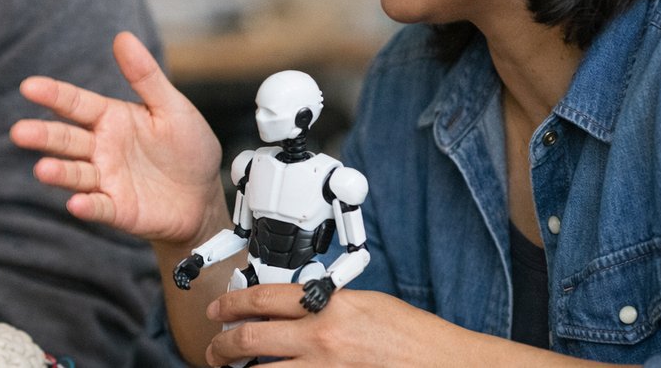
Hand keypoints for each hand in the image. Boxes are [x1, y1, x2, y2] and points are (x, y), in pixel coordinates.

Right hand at [10, 32, 223, 244]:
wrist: (204, 196)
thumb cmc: (187, 147)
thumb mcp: (172, 107)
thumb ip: (145, 76)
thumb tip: (122, 36)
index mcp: (110, 118)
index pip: (76, 104)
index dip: (53, 95)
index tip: (29, 86)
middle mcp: (101, 148)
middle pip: (66, 140)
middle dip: (43, 135)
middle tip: (19, 132)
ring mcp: (106, 180)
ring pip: (76, 174)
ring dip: (59, 173)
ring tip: (42, 169)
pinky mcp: (117, 209)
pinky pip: (99, 207)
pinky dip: (87, 206)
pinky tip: (76, 204)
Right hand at [174, 254, 204, 289]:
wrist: (196, 263)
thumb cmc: (192, 261)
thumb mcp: (189, 262)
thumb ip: (186, 264)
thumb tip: (182, 266)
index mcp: (180, 267)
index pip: (175, 271)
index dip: (175, 275)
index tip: (176, 277)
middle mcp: (181, 272)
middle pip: (178, 278)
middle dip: (178, 282)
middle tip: (179, 285)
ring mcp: (184, 276)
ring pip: (181, 282)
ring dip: (183, 285)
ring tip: (186, 287)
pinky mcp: (188, 278)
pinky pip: (186, 283)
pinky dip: (187, 286)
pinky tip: (189, 288)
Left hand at [205, 284, 465, 366]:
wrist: (447, 365)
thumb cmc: (416, 338)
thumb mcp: (367, 304)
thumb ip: (326, 303)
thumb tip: (293, 306)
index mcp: (330, 306)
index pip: (263, 299)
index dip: (231, 303)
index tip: (218, 309)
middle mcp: (322, 339)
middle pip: (251, 338)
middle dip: (222, 345)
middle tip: (213, 349)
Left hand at [300, 277, 336, 311]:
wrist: (328, 285)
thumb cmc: (318, 284)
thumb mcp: (313, 282)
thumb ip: (307, 285)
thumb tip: (303, 289)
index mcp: (315, 287)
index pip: (307, 295)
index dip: (303, 299)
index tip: (300, 302)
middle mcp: (319, 292)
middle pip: (311, 300)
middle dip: (306, 304)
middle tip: (304, 306)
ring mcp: (323, 296)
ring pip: (316, 303)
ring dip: (311, 307)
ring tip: (308, 310)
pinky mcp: (327, 299)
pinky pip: (322, 305)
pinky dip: (318, 309)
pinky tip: (314, 311)